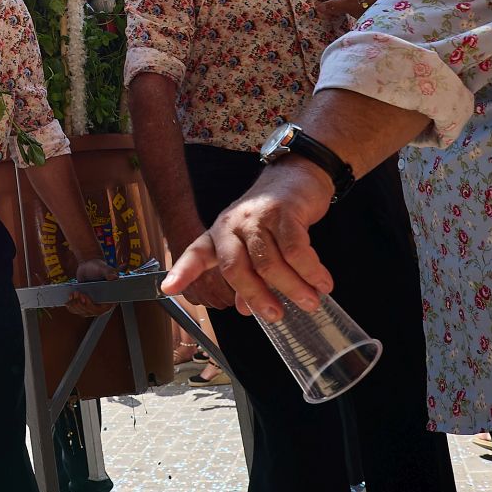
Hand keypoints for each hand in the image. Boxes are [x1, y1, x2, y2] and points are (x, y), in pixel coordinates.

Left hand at [65, 257, 116, 317]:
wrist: (88, 266)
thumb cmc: (97, 267)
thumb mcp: (103, 268)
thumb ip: (109, 272)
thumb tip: (114, 277)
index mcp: (110, 298)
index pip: (102, 309)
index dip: (92, 306)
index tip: (84, 297)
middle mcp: (102, 304)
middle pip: (91, 312)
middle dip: (81, 304)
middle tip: (76, 293)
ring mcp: (93, 305)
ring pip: (83, 312)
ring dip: (76, 305)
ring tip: (72, 293)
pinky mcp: (84, 305)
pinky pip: (78, 311)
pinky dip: (72, 307)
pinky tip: (69, 299)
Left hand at [164, 160, 334, 323]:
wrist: (296, 176)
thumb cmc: (272, 218)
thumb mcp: (253, 244)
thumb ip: (247, 277)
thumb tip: (245, 310)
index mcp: (219, 234)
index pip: (196, 254)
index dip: (182, 272)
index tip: (168, 289)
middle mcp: (232, 224)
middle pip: (235, 268)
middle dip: (255, 296)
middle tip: (276, 316)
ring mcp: (257, 217)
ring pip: (269, 263)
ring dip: (292, 288)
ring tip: (310, 303)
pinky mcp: (284, 212)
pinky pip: (297, 250)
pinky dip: (311, 271)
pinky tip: (323, 283)